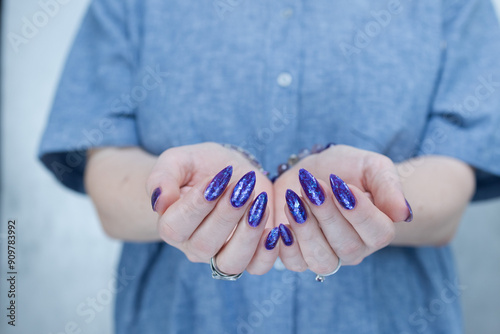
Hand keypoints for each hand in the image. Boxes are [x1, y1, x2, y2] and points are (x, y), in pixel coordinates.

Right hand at [146, 143, 277, 274]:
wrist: (229, 172)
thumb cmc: (199, 166)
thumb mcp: (178, 161)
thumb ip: (162, 177)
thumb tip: (160, 202)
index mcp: (171, 226)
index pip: (176, 227)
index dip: (197, 205)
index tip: (218, 178)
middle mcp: (193, 246)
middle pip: (205, 245)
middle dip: (227, 215)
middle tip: (242, 187)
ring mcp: (221, 255)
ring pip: (231, 262)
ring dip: (248, 234)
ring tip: (259, 203)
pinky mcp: (250, 255)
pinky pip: (258, 267)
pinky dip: (268, 252)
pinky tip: (274, 228)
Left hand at [273, 145, 410, 274]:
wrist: (312, 173)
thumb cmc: (346, 168)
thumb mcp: (371, 166)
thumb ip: (388, 186)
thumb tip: (403, 214)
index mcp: (378, 229)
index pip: (378, 233)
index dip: (359, 212)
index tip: (340, 185)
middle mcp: (355, 249)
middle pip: (346, 246)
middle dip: (327, 214)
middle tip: (312, 186)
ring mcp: (328, 256)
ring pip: (321, 259)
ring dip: (305, 230)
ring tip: (293, 199)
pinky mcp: (300, 257)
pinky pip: (294, 263)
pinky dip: (286, 246)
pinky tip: (281, 224)